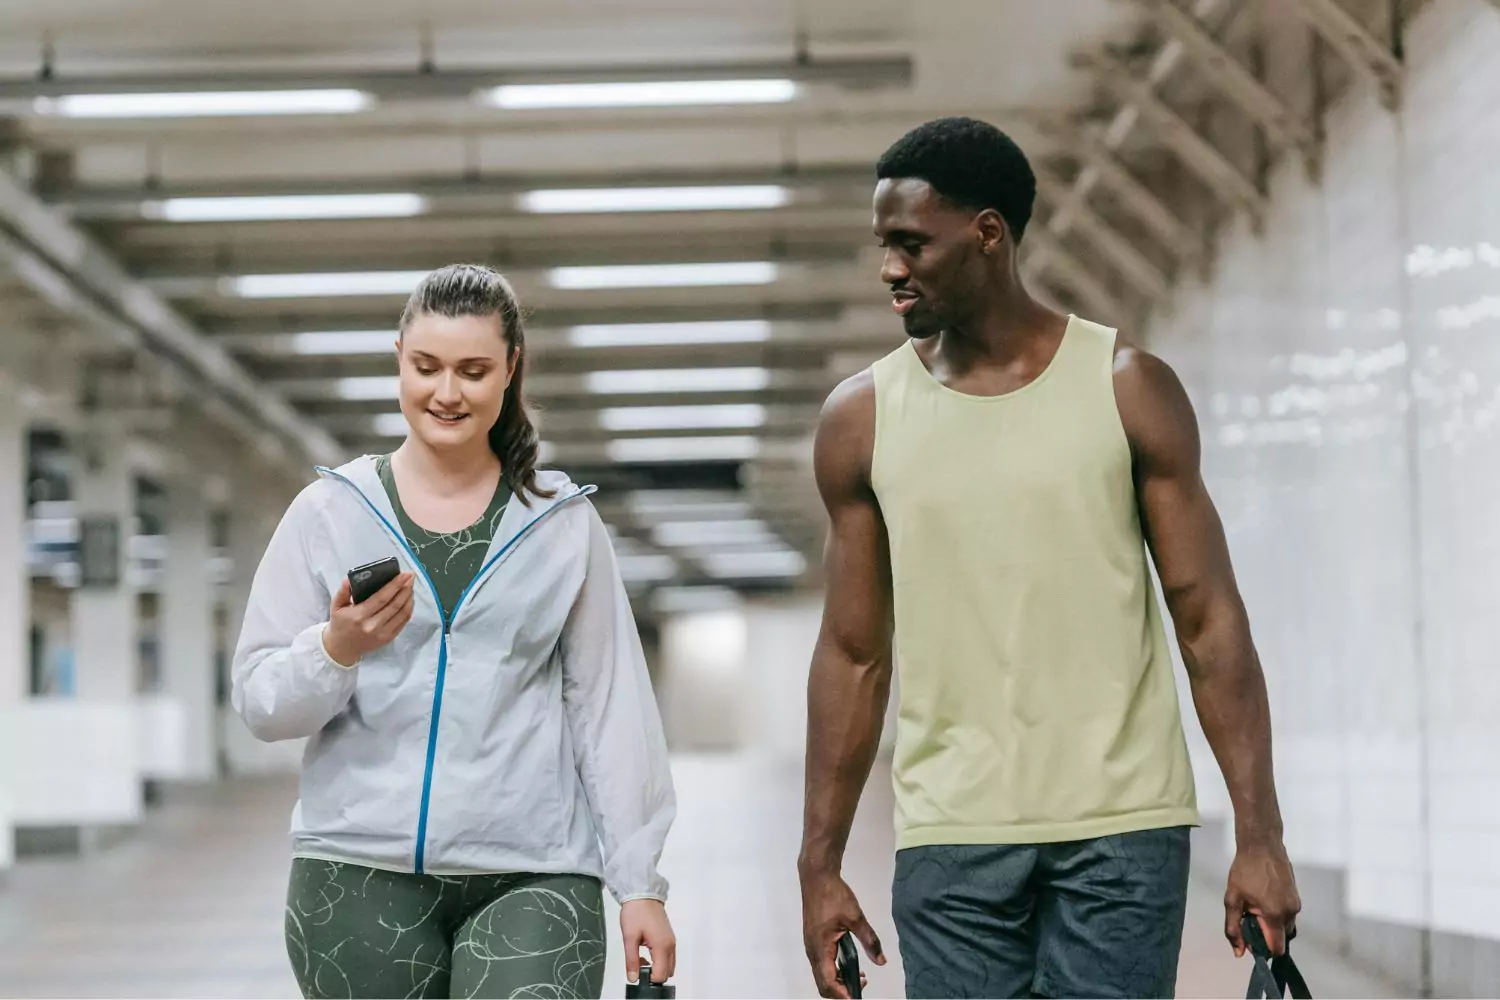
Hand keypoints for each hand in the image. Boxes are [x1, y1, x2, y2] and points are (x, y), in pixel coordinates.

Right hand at [322, 572, 414, 666]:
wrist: (342, 648)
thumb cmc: (340, 624)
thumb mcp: (336, 606)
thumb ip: (343, 592)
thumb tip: (349, 579)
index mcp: (359, 616)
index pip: (381, 598)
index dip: (395, 585)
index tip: (404, 574)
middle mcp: (373, 626)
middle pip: (395, 605)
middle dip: (405, 588)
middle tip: (411, 576)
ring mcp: (382, 634)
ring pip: (402, 613)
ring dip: (409, 598)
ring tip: (411, 586)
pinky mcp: (388, 638)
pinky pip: (403, 622)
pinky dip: (409, 609)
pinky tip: (409, 600)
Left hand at [621, 898, 675, 984]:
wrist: (642, 893)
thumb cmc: (636, 912)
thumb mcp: (629, 937)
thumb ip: (631, 960)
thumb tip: (633, 978)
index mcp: (662, 946)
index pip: (661, 975)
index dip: (649, 978)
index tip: (638, 971)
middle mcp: (670, 945)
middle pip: (668, 972)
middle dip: (654, 974)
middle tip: (638, 965)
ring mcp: (671, 940)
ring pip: (669, 964)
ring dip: (656, 967)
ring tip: (640, 958)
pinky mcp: (669, 936)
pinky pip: (668, 955)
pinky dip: (659, 959)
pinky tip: (645, 950)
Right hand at [800, 870, 884, 998]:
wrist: (817, 877)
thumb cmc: (833, 895)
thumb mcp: (855, 917)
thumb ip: (869, 940)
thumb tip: (881, 961)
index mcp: (820, 948)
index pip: (828, 982)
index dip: (843, 994)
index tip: (858, 996)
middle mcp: (812, 951)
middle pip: (823, 984)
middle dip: (841, 991)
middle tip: (861, 987)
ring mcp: (811, 946)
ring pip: (822, 975)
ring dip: (838, 981)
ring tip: (860, 977)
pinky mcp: (813, 940)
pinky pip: (822, 964)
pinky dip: (834, 970)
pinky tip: (849, 963)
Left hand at [1224, 840, 1300, 957]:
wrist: (1262, 844)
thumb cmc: (1245, 871)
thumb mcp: (1232, 899)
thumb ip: (1233, 928)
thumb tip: (1239, 952)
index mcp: (1276, 915)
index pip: (1277, 948)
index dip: (1263, 949)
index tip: (1250, 938)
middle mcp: (1291, 913)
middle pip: (1281, 937)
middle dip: (1265, 934)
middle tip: (1249, 917)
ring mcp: (1296, 903)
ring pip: (1285, 925)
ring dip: (1271, 922)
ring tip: (1255, 904)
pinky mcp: (1297, 895)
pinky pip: (1287, 913)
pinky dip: (1276, 912)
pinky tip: (1262, 897)